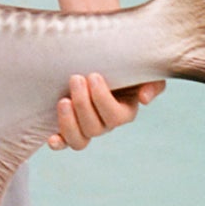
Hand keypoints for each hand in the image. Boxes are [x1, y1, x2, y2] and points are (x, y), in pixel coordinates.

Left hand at [47, 73, 164, 150]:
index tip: (93, 76)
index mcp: (124, 111)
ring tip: (63, 101)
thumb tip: (144, 99)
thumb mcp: (144, 71)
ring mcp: (86, 127)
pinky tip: (51, 139)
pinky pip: (65, 142)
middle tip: (76, 78)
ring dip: (69, 123)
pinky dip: (58, 143)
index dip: (102, 100)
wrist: (102, 62)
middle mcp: (105, 124)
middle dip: (83, 103)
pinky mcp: (69, 126)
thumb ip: (153, 83)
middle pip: (95, 128)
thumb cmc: (124, 65)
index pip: (115, 116)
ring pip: (80, 140)